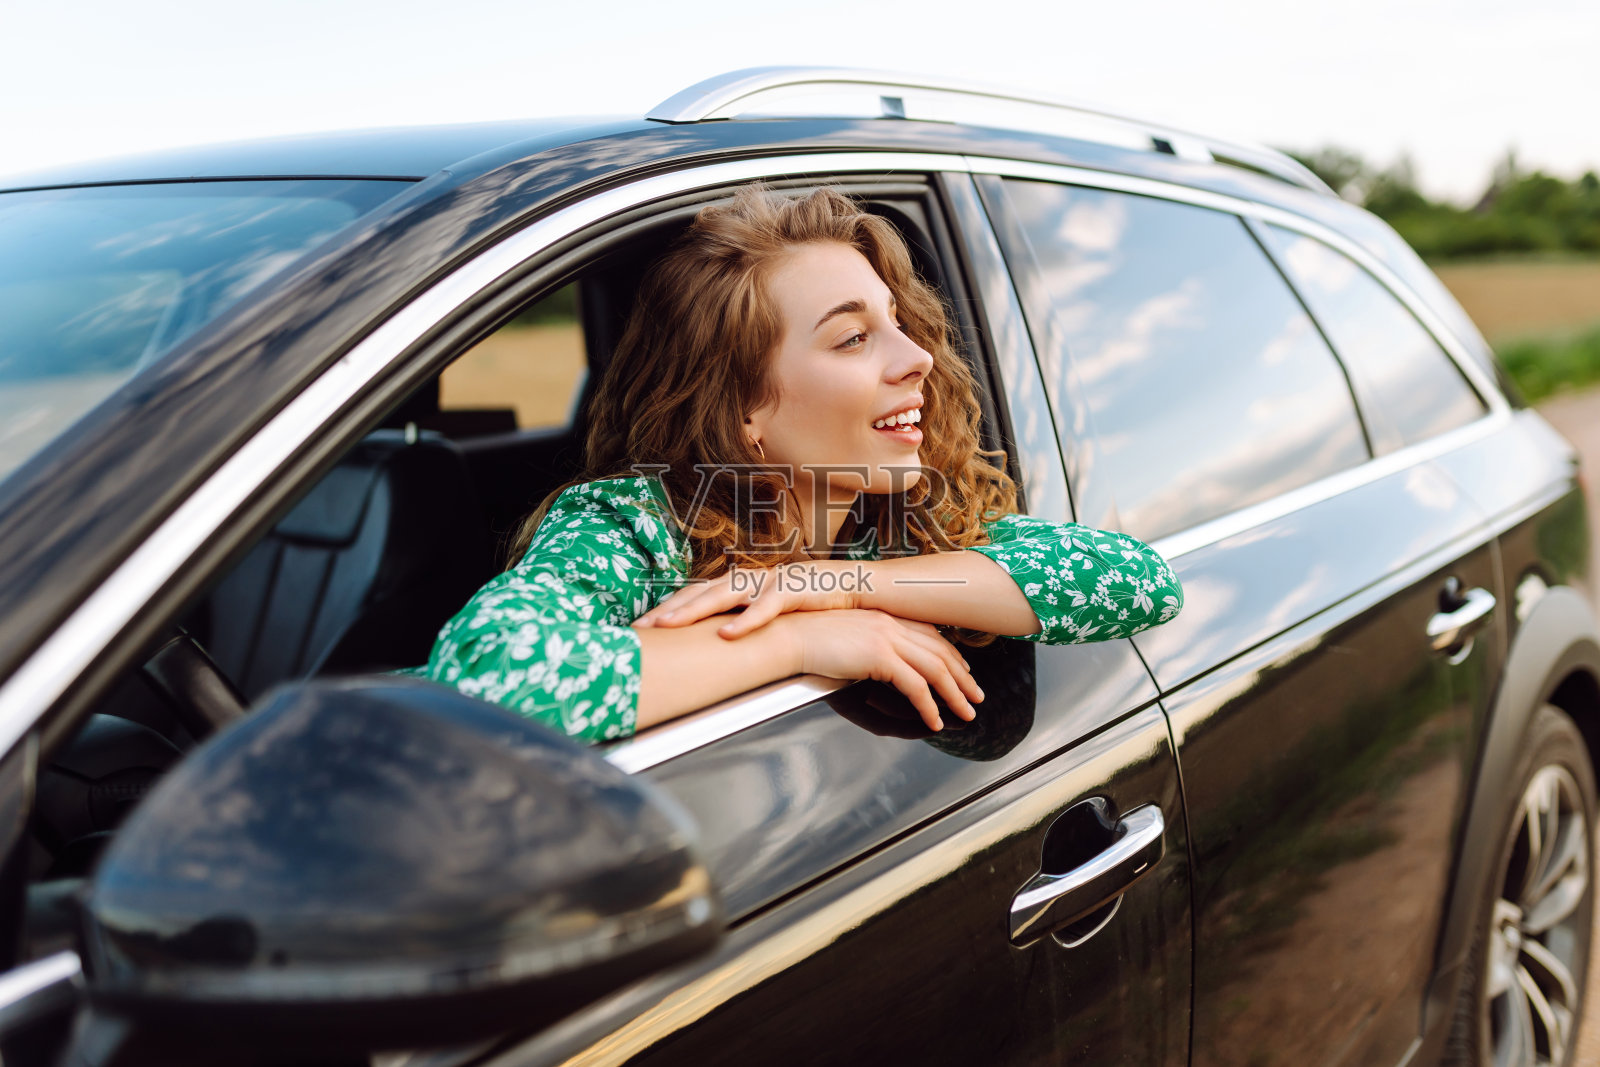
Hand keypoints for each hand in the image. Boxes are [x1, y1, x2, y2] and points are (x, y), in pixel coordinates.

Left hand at [633, 561, 865, 637]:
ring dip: (694, 610)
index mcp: (740, 584)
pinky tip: (727, 635)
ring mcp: (769, 581)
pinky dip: (746, 620)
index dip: (666, 608)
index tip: (640, 627)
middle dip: (668, 609)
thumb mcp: (768, 614)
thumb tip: (715, 645)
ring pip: (724, 594)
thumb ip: (742, 622)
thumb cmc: (808, 603)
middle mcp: (749, 579)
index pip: (694, 595)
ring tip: (669, 626)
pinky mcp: (794, 590)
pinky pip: (766, 606)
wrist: (854, 587)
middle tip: (640, 627)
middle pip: (699, 591)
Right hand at [777, 609, 982, 731]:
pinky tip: (935, 720)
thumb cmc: (804, 640)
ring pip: (935, 669)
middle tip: (976, 696)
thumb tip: (876, 669)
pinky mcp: (879, 656)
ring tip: (966, 712)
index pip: (929, 635)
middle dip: (963, 677)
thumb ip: (865, 651)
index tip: (964, 671)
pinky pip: (916, 685)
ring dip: (955, 694)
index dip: (951, 654)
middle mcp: (889, 623)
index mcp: (883, 616)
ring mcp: (886, 637)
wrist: (786, 635)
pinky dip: (930, 705)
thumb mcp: (843, 640)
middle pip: (940, 651)